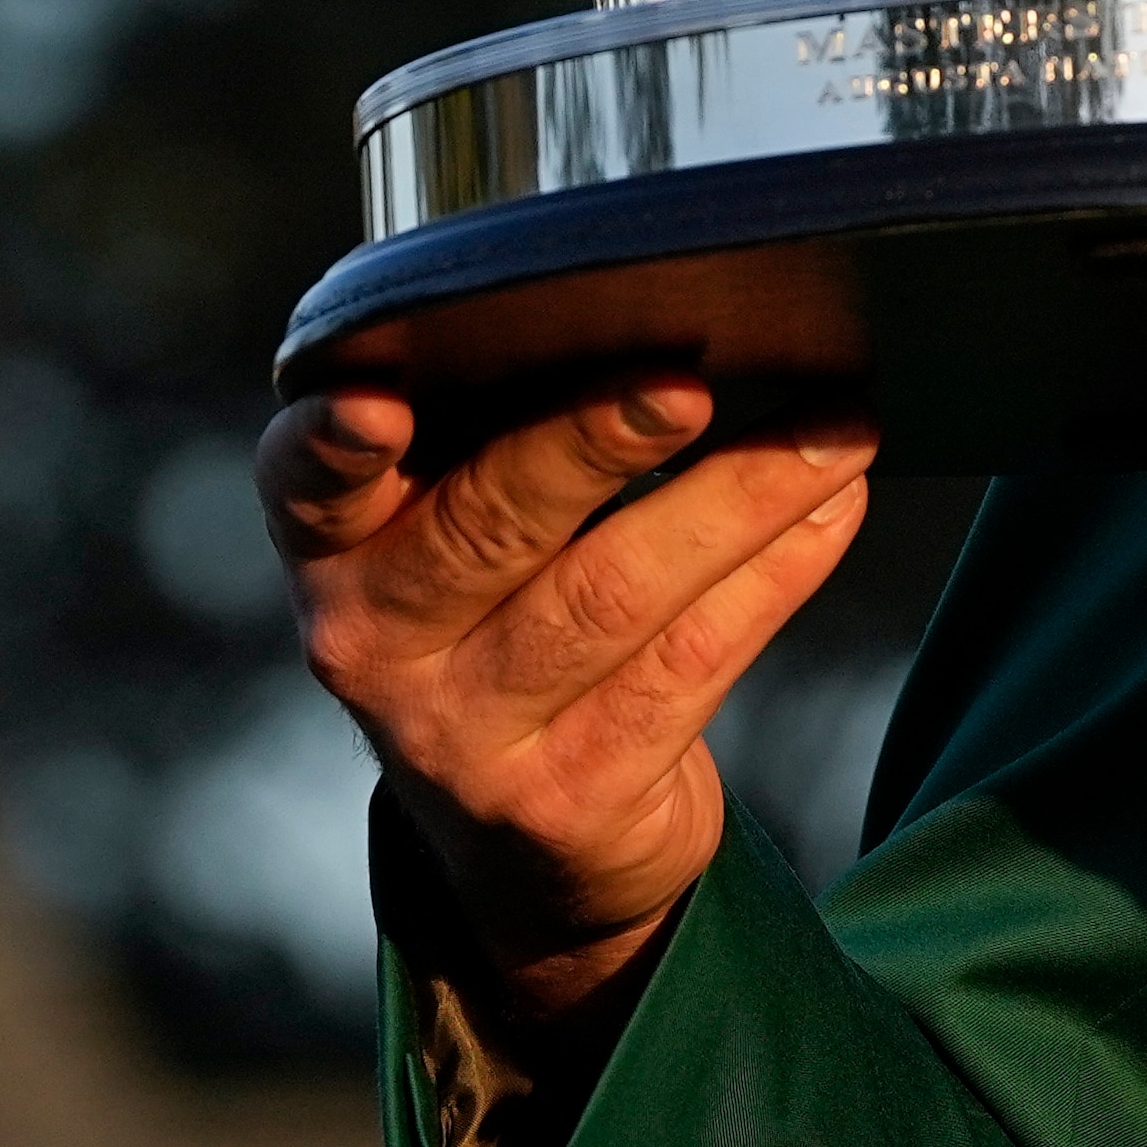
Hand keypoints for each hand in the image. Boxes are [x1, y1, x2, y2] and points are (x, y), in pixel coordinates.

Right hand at [261, 376, 875, 1017]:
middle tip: (686, 383)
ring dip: (737, 499)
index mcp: (338, 551)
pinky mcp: (571, 795)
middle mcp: (379, 645)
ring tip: (837, 429)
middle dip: (590, 443)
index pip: (309, 487)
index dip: (332, 446)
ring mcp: (468, 735)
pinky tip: (832, 507)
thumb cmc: (508, 619)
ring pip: (611, 596)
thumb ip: (506, 435)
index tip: (374, 405)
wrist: (533, 842)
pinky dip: (775, 572)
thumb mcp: (463, 535)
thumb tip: (664, 303)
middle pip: (488, 525)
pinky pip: (690, 663)